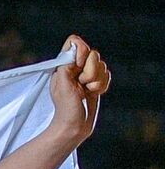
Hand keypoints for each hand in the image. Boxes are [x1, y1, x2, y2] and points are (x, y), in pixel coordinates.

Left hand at [47, 35, 108, 150]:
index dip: (81, 51)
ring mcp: (86, 75)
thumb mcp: (62, 83)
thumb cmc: (65, 107)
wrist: (75, 125)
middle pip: (92, 54)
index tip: (77, 65)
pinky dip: (102, 84)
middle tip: (81, 84)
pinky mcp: (96, 82)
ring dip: (96, 80)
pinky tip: (94, 93)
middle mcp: (74, 67)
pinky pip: (107, 74)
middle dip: (90, 70)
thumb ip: (67, 62)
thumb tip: (74, 44)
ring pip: (102, 65)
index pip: (74, 42)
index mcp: (63, 65)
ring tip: (86, 91)